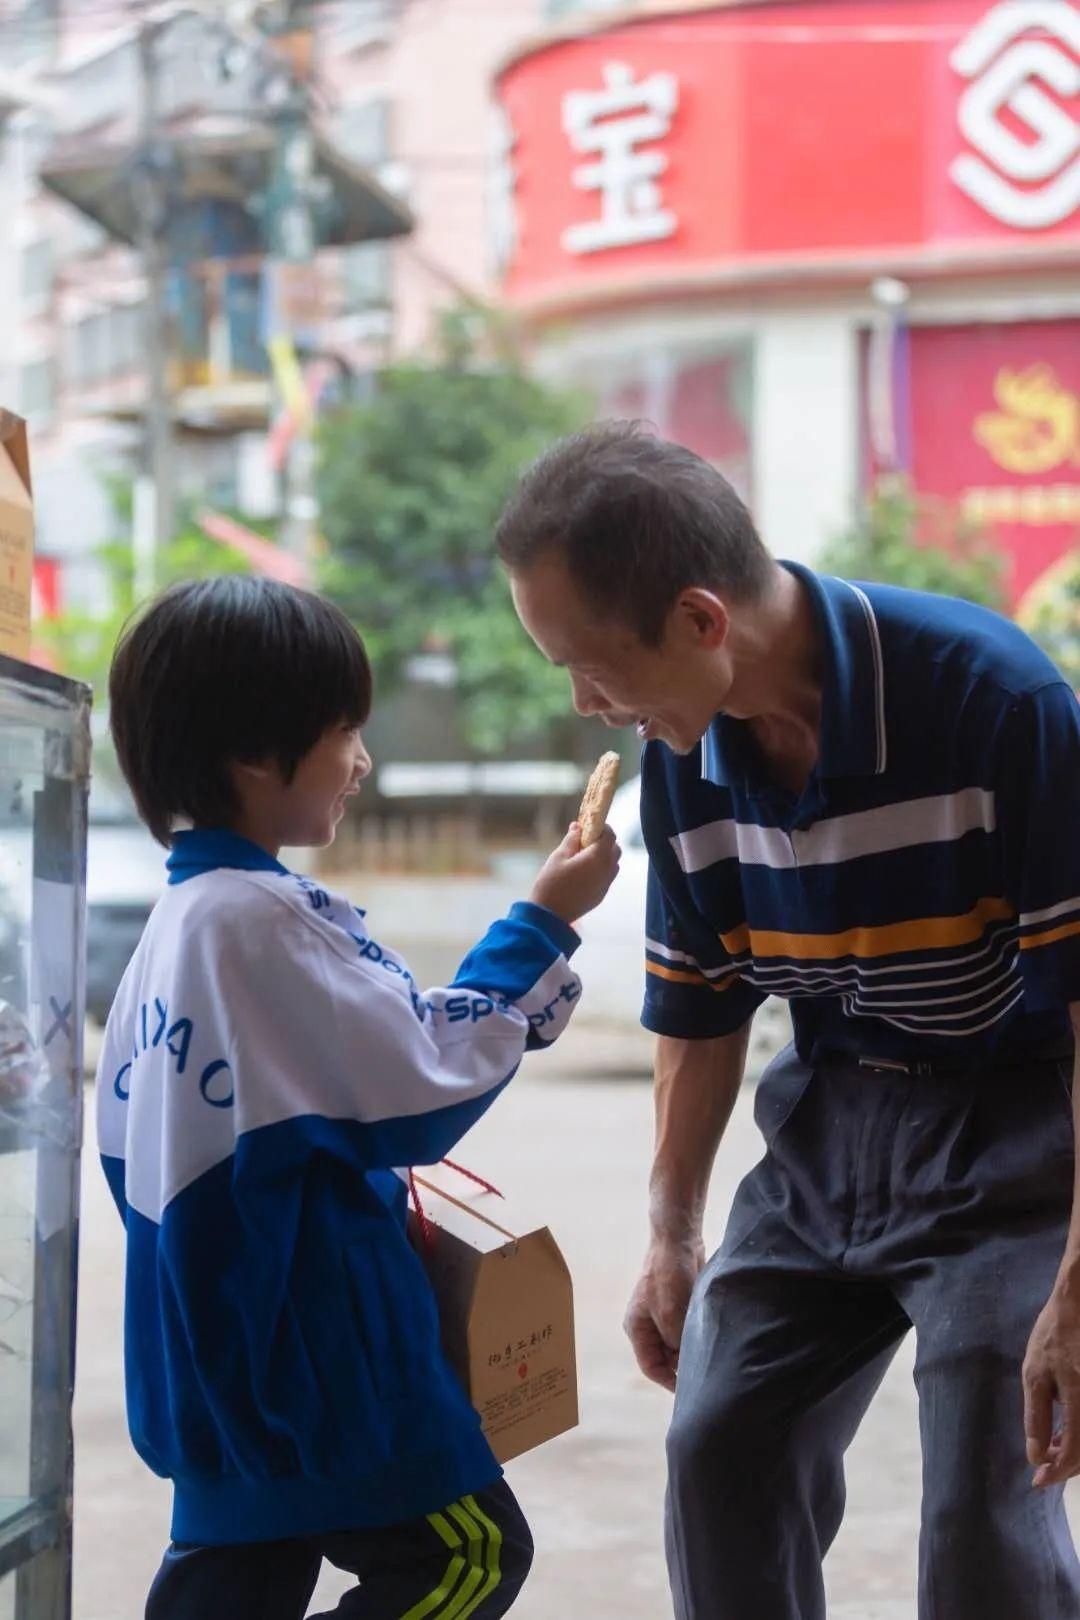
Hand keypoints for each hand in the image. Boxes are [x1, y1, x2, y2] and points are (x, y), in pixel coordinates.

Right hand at [529, 822, 620, 924]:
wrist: (550, 914)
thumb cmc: (551, 883)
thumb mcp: (558, 856)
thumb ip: (571, 839)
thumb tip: (578, 826)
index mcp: (597, 857)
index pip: (610, 835)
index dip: (602, 827)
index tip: (589, 825)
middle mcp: (607, 870)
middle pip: (615, 848)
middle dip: (604, 841)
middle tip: (585, 840)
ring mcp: (606, 884)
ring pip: (613, 863)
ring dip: (604, 855)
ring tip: (583, 856)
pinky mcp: (602, 894)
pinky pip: (607, 876)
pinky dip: (601, 869)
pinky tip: (583, 871)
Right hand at [623, 1235, 704, 1393]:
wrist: (678, 1240)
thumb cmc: (669, 1277)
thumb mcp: (672, 1317)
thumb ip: (676, 1345)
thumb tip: (687, 1366)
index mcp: (636, 1329)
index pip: (651, 1367)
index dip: (670, 1381)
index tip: (691, 1392)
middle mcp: (647, 1326)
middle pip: (664, 1357)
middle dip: (682, 1366)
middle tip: (705, 1376)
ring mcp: (662, 1315)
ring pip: (677, 1344)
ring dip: (691, 1350)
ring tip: (710, 1359)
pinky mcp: (677, 1306)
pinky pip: (686, 1330)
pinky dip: (696, 1336)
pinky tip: (711, 1341)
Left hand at [1023, 1286, 1079, 1486]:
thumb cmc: (1055, 1335)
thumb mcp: (1035, 1373)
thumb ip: (1037, 1416)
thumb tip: (1037, 1457)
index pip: (1075, 1452)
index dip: (1057, 1472)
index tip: (1038, 1482)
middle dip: (1066, 1465)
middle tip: (1043, 1466)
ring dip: (1075, 1450)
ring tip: (1053, 1445)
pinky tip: (1066, 1430)